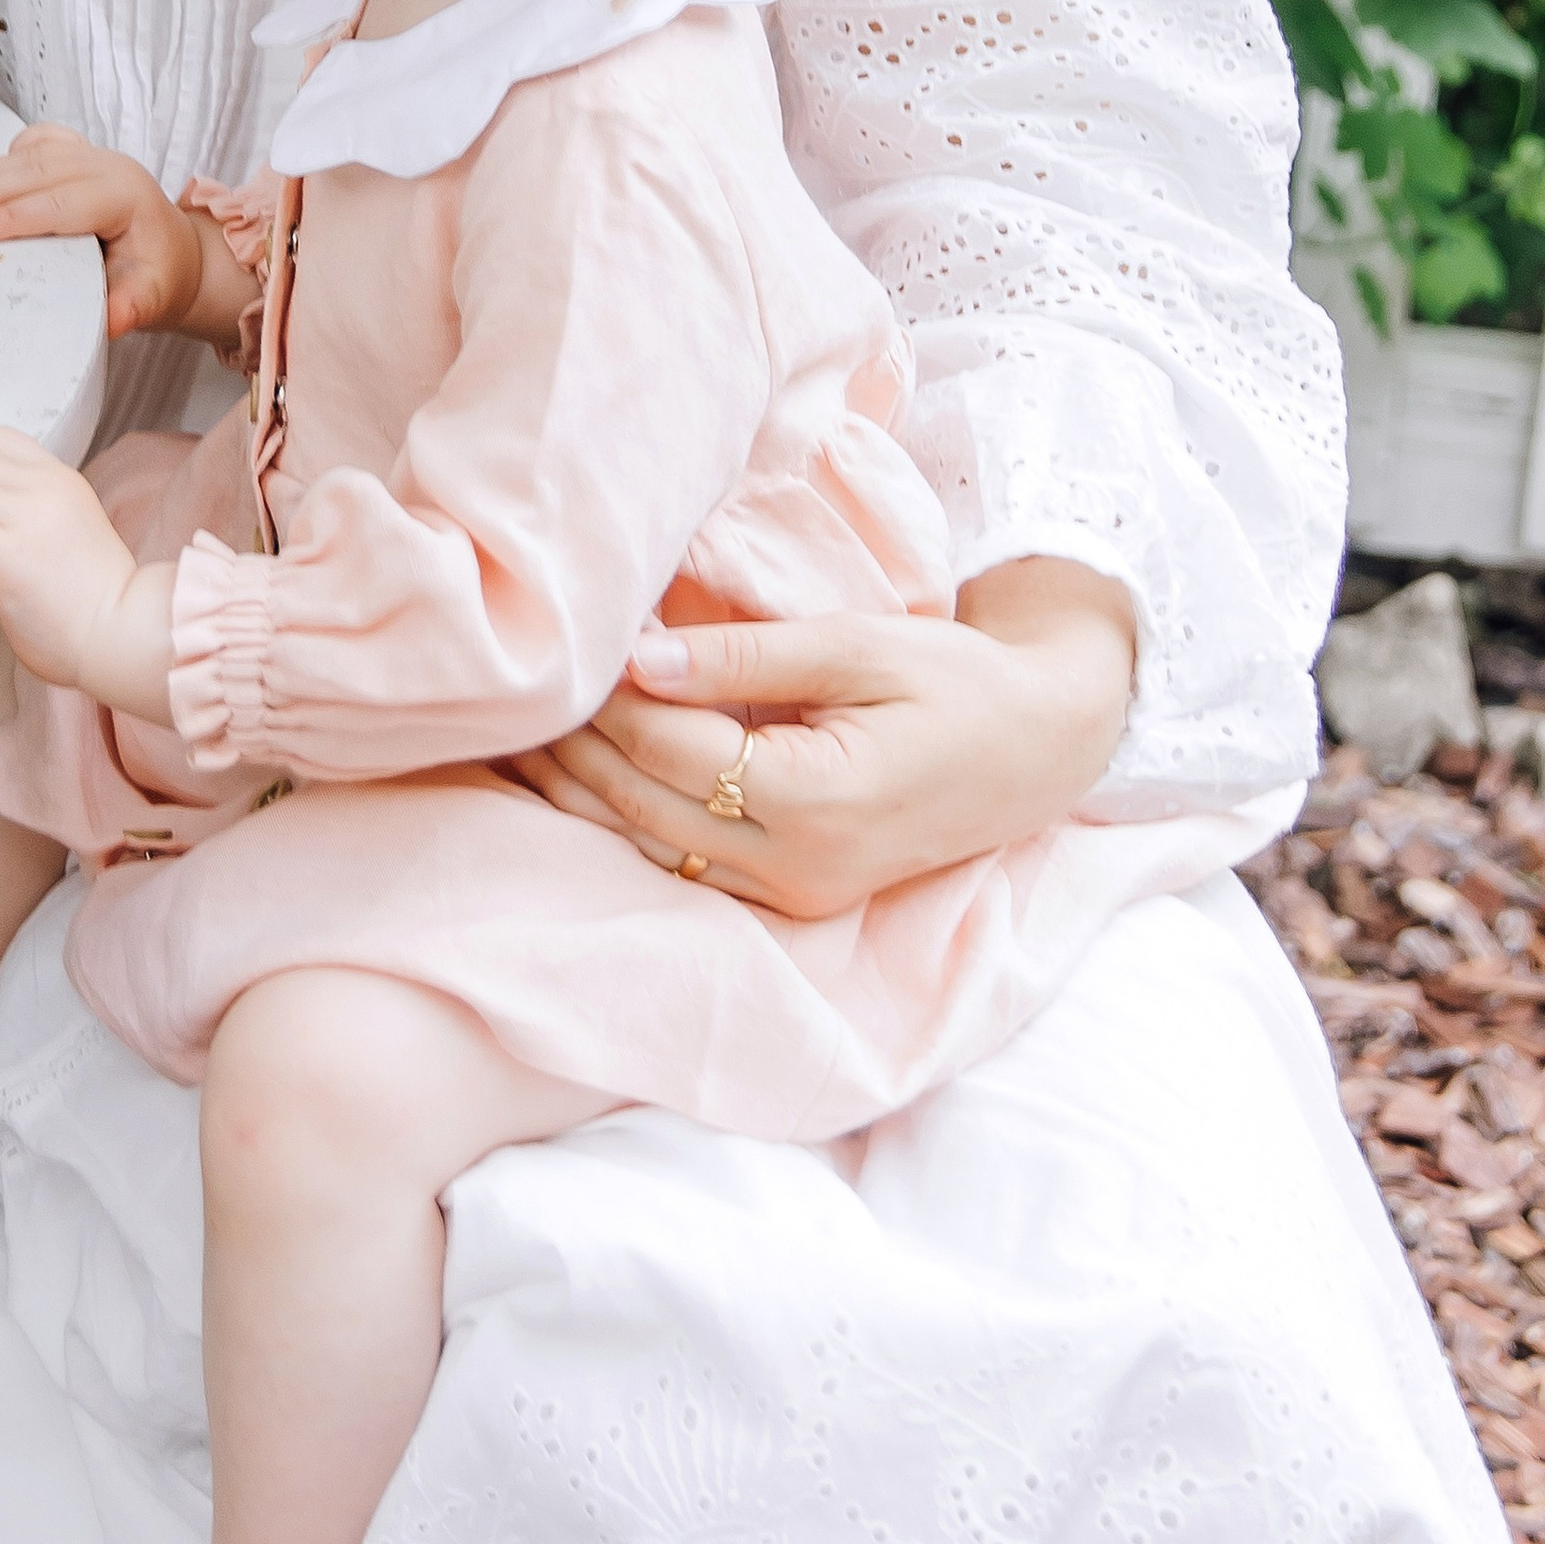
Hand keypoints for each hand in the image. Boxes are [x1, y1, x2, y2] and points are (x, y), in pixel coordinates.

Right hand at [0, 128, 210, 339]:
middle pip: (35, 170)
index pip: (60, 202)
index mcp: (127, 194)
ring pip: (27, 155)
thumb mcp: (153, 296)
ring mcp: (89, 154)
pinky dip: (0, 164)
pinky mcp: (73, 154)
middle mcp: (107, 166)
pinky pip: (31, 145)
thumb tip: (113, 320)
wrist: (174, 254)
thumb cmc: (159, 272)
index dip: (13, 216)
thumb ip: (132, 307)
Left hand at [508, 558, 1137, 915]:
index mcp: (818, 799)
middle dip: (570, 752)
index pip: (670, 748)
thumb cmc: (956, 679)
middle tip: (504, 699)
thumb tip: (638, 657)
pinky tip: (578, 783)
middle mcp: (799, 865)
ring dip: (580, 795)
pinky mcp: (795, 899)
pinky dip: (627, 820)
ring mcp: (796, 894)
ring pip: (653, 847)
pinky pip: (685, 865)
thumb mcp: (859, 644)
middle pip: (644, 805)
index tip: (556, 653)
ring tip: (516, 741)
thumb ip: (748, 653)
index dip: (603, 701)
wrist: (1040, 747)